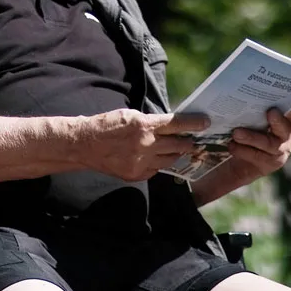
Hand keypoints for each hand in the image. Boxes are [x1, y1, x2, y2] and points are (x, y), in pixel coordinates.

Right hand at [79, 108, 210, 181]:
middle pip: (178, 145)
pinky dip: (158, 164)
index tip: (206, 123)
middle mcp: (145, 145)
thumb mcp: (130, 116)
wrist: (85, 145)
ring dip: (175, 153)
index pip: (177, 124)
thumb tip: (172, 125)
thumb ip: (151, 122)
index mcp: (144, 126)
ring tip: (176, 148)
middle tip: (194, 139)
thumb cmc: (107, 125)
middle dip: (189, 142)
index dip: (194, 123)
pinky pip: (156, 170)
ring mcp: (141, 163)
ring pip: (170, 160)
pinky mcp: (136, 175)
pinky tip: (154, 158)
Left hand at [221, 88, 290, 180]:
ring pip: (269, 144)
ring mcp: (280, 151)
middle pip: (285, 127)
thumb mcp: (246, 117)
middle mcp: (286, 134)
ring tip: (236, 133)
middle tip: (270, 112)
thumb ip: (249, 108)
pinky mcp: (269, 164)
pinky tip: (231, 145)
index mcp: (284, 118)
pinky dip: (242, 150)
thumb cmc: (242, 130)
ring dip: (252, 137)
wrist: (235, 161)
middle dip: (278, 120)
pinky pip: (257, 157)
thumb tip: (235, 90)